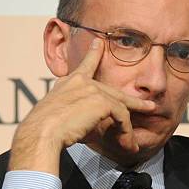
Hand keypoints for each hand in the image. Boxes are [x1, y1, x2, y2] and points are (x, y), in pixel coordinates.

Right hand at [8, 37, 155, 174]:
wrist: (41, 132)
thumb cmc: (45, 130)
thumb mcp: (61, 118)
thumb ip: (79, 117)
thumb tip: (95, 127)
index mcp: (68, 83)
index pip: (85, 65)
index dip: (93, 54)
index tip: (99, 42)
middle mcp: (80, 82)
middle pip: (112, 92)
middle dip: (132, 102)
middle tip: (148, 106)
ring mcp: (92, 89)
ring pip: (120, 107)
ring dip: (128, 129)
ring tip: (134, 143)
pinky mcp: (101, 101)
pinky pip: (122, 118)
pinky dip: (125, 133)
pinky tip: (127, 145)